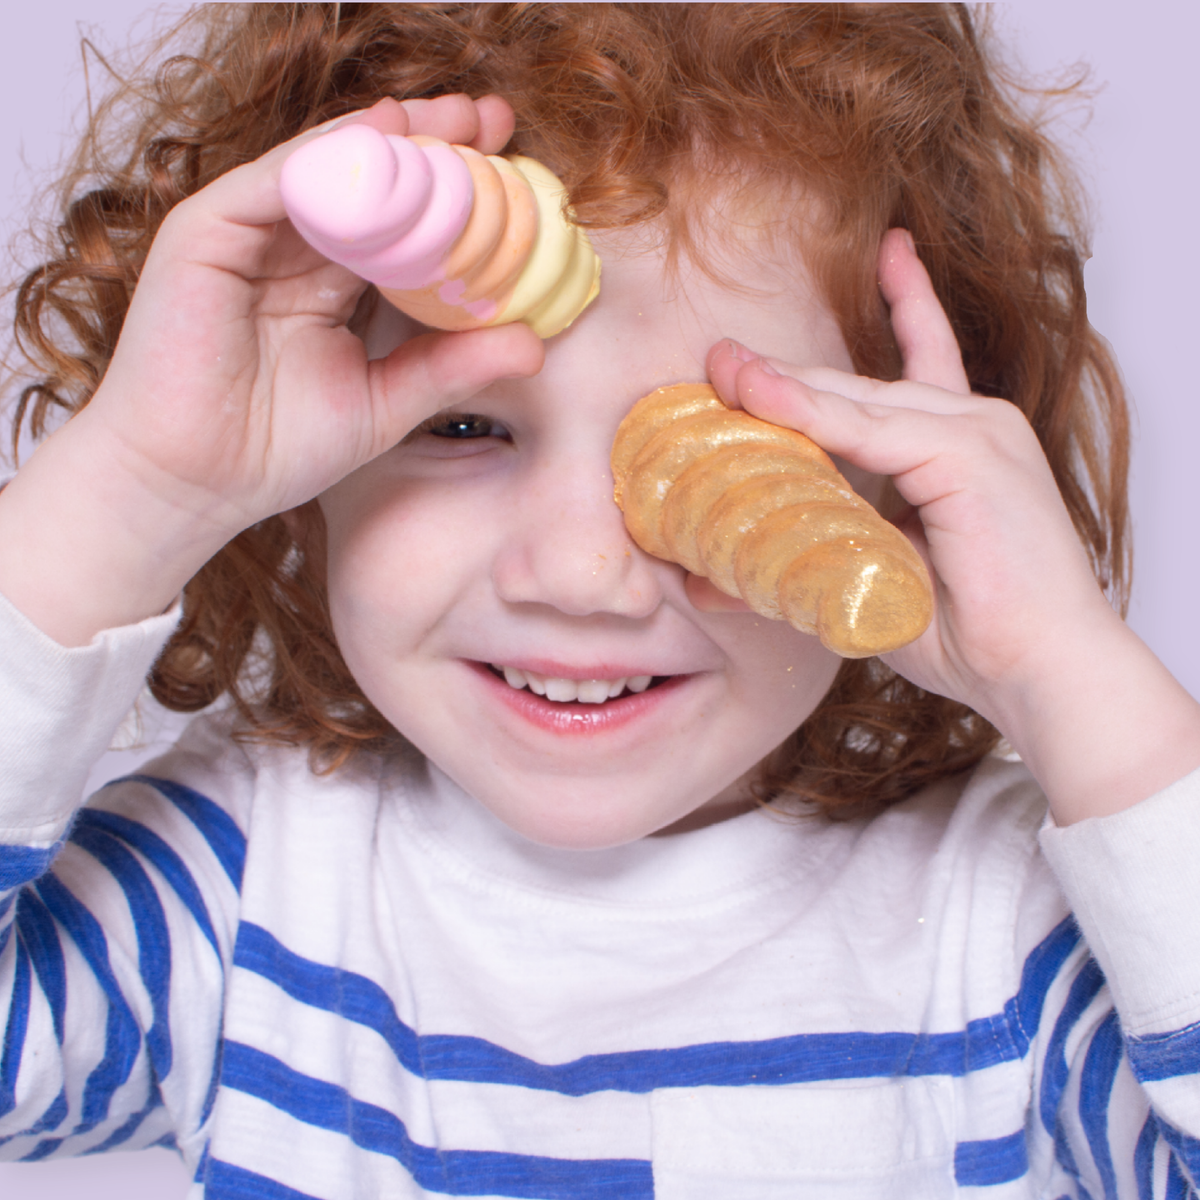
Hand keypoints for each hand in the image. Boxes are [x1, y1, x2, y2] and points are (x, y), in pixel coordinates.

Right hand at [0, 95, 543, 645]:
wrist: (192, 484)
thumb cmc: (277, 449)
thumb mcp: (387, 401)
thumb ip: (452, 365)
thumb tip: (535, 343)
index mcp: (334, 286)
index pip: (402, 227)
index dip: (456, 195)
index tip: (519, 174)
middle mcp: (294, 251)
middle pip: (373, 184)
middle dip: (436, 148)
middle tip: (497, 120)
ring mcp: (250, 236)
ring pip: (330, 170)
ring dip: (396, 138)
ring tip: (459, 118)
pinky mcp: (208, 232)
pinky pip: (276, 180)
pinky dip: (331, 153)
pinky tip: (386, 134)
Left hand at [705, 229, 1199, 821]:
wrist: (1040, 674)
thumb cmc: (971, 636)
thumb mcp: (868, 586)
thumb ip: (794, 572)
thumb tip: (705, 584)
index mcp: (961, 446)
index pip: (921, 359)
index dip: (899, 308)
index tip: (879, 264)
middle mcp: (972, 424)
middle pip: (858, 388)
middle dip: (785, 375)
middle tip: (719, 359)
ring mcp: (975, 432)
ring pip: (855, 401)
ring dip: (781, 387)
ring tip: (721, 370)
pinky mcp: (969, 453)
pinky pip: (866, 427)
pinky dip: (806, 412)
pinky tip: (756, 393)